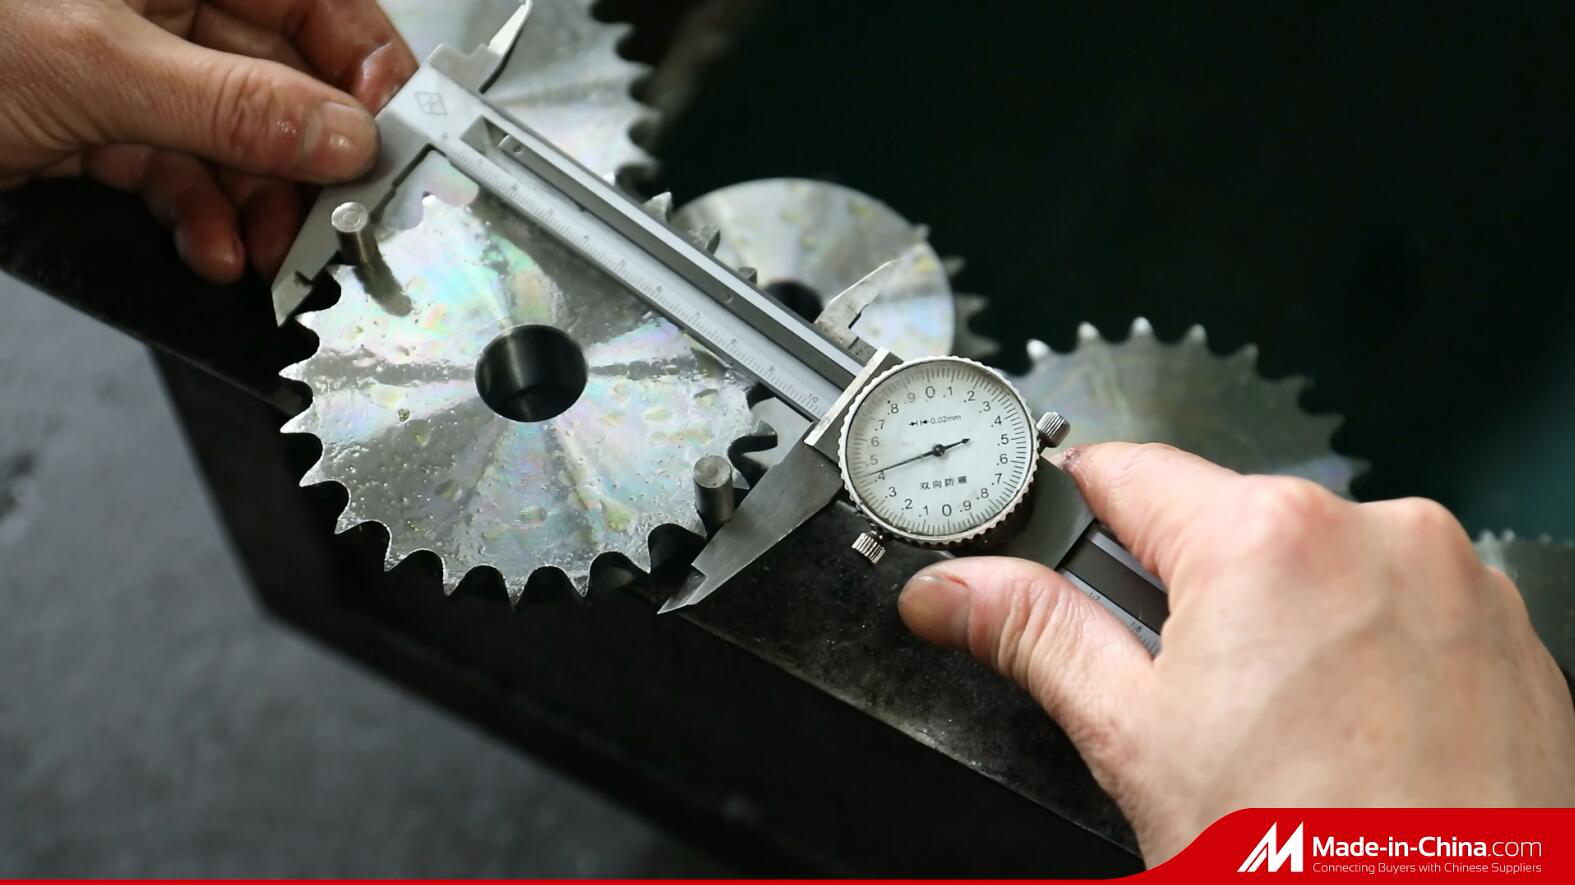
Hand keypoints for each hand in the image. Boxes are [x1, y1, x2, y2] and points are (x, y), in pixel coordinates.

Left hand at [0, 0, 416, 282]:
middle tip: (337, 219)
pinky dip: (197, 217)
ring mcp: (128, 62)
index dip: (368, 73)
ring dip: (256, 205)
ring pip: (234, 138)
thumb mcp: (98, 67)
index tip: (397, 142)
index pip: (321, 3)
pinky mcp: (94, 121)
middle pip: (283, 81)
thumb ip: (236, 106)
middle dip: (309, 160)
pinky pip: (175, 170)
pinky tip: (209, 249)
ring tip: (269, 254)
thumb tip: (342, 135)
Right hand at [898, 442, 1574, 864]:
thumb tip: (953, 591)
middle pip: (1226, 524)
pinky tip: (1348, 730)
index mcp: (1265, 537)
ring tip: (1280, 727)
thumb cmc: (1302, 856)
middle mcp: (1376, 531)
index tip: (1055, 554)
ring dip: (1283, 619)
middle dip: (1187, 591)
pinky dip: (1365, 650)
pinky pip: (1400, 606)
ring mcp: (1454, 580)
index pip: (1123, 471)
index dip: (1073, 515)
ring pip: (1317, 564)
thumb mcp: (1132, 737)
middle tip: (1180, 692)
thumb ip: (1033, 634)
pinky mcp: (1505, 631)